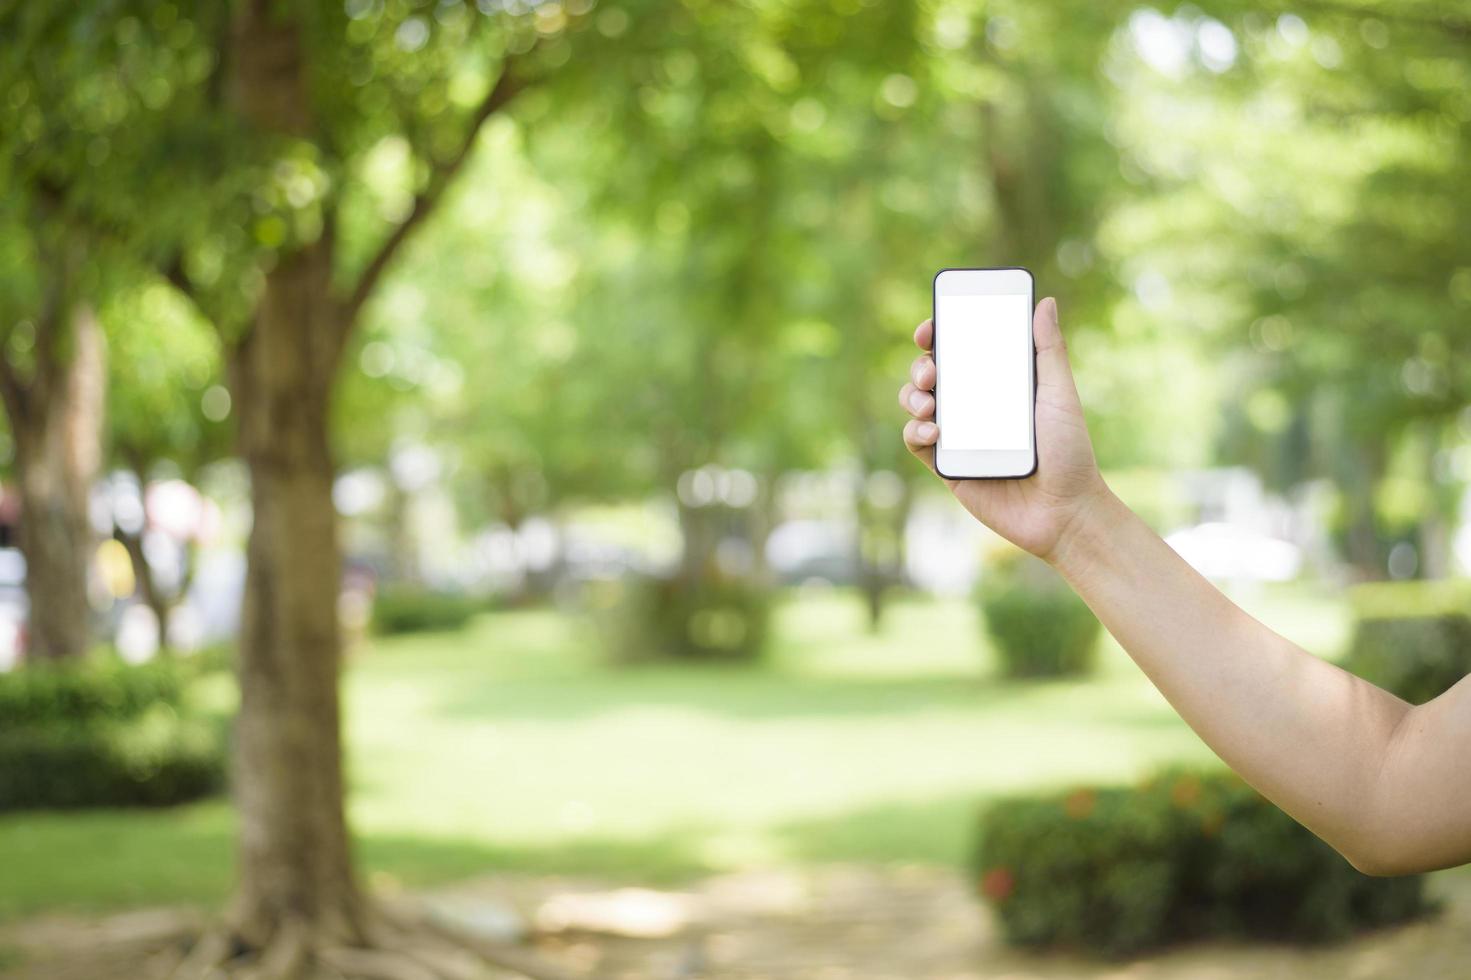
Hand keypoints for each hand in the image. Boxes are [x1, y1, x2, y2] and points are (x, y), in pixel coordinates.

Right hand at [899, 297, 1107, 562]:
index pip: (961, 350)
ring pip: (916, 403)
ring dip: (912, 395)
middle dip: (921, 365)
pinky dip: (915, 429)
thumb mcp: (1060, 395)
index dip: (939, 334)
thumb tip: (1044, 303)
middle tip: (932, 371)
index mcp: (999, 384)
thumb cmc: (1071, 453)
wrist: (1064, 513)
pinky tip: (933, 429)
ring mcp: (958, 436)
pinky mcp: (947, 466)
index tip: (931, 328)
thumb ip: (1049, 350)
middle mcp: (974, 407)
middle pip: (932, 373)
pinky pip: (917, 441)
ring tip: (930, 402)